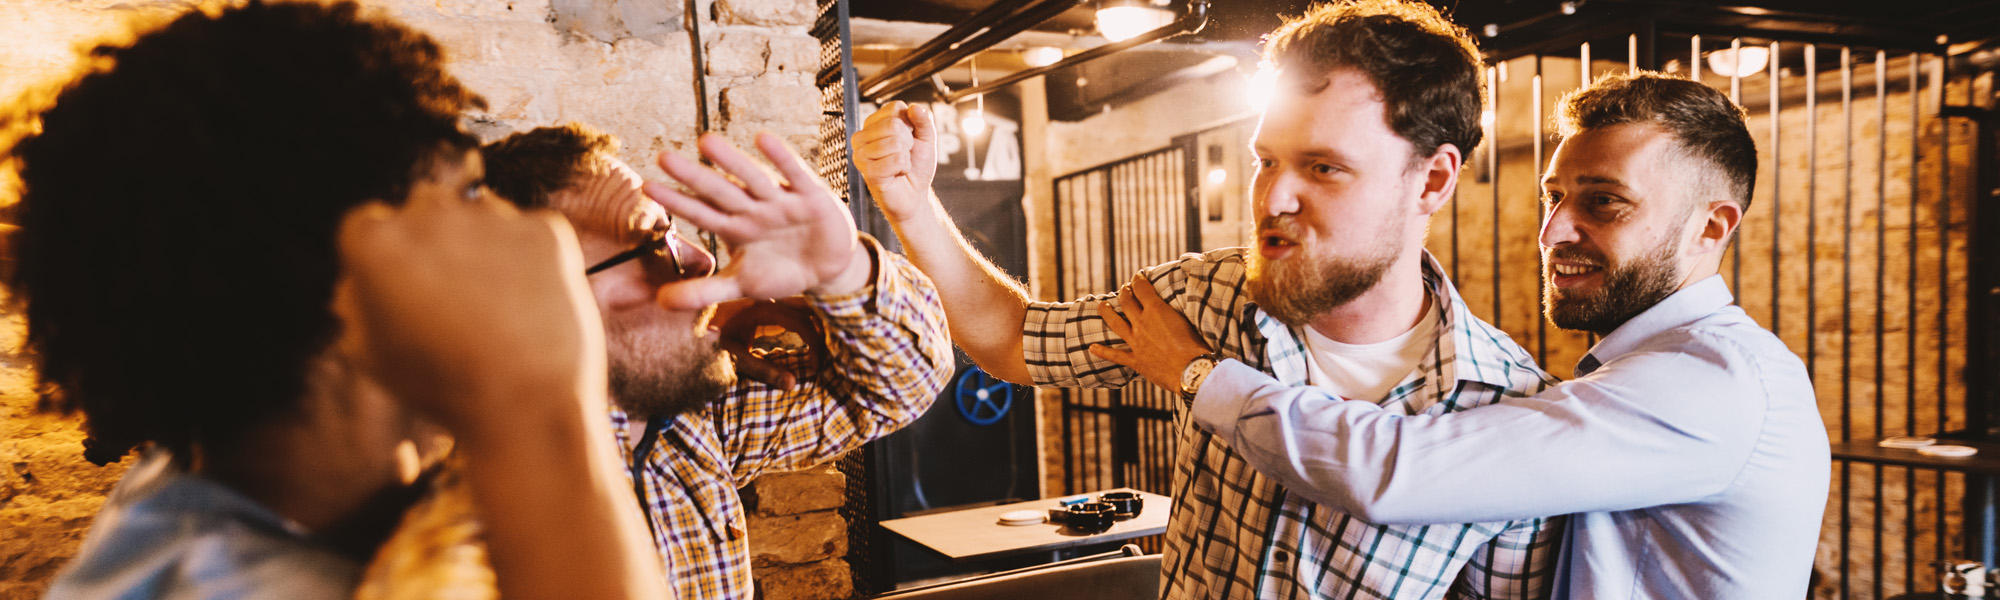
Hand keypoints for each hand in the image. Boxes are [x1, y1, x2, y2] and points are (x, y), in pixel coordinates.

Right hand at [335, 179, 604, 436]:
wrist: (528, 404)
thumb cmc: (442, 387)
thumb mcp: (372, 353)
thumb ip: (355, 303)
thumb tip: (359, 277)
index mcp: (375, 240)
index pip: (368, 224)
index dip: (385, 261)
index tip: (403, 291)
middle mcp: (429, 213)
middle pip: (424, 207)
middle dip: (434, 242)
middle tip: (455, 298)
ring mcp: (491, 216)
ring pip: (479, 214)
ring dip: (482, 245)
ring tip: (496, 308)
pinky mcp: (544, 228)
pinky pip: (528, 232)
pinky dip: (530, 260)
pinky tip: (530, 304)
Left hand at [645, 132, 869, 309]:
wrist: (828, 269)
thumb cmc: (780, 271)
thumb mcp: (742, 284)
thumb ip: (704, 292)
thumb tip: (660, 303)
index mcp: (736, 228)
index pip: (701, 213)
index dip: (677, 202)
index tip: (647, 187)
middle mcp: (753, 210)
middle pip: (720, 192)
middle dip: (694, 177)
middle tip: (664, 158)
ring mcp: (781, 201)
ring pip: (753, 179)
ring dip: (731, 161)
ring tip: (705, 141)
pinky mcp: (811, 197)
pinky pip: (795, 174)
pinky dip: (781, 158)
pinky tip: (762, 139)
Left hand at [711, 297, 827, 389]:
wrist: (683, 325)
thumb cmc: (705, 343)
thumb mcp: (733, 358)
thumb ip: (763, 370)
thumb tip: (793, 384)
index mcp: (760, 308)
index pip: (799, 322)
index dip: (814, 343)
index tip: (818, 365)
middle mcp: (764, 297)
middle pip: (805, 307)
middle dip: (823, 326)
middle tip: (833, 349)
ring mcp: (764, 297)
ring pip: (801, 304)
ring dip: (816, 320)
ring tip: (829, 341)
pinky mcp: (763, 302)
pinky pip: (791, 306)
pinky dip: (805, 319)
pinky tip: (814, 334)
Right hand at [854, 101, 936, 221]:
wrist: (914, 195)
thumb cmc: (916, 166)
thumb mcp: (926, 138)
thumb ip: (924, 120)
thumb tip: (915, 107)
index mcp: (873, 124)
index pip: (895, 108)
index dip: (910, 124)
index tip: (908, 139)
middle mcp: (862, 137)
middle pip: (894, 124)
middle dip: (908, 141)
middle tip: (904, 155)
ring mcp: (861, 154)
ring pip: (895, 142)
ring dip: (906, 156)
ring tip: (900, 165)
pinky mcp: (867, 171)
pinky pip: (896, 160)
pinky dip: (904, 168)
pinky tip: (897, 173)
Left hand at [1088, 274, 1213, 391]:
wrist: (1191, 370)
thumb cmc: (1197, 346)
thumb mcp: (1188, 320)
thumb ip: (1176, 312)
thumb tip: (1176, 307)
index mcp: (1156, 310)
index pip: (1142, 288)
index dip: (1137, 280)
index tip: (1137, 277)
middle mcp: (1142, 323)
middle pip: (1126, 302)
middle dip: (1124, 293)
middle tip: (1124, 289)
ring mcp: (1136, 342)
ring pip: (1116, 323)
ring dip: (1107, 313)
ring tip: (1101, 306)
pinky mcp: (1136, 360)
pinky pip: (1115, 355)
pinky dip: (1103, 352)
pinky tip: (1092, 348)